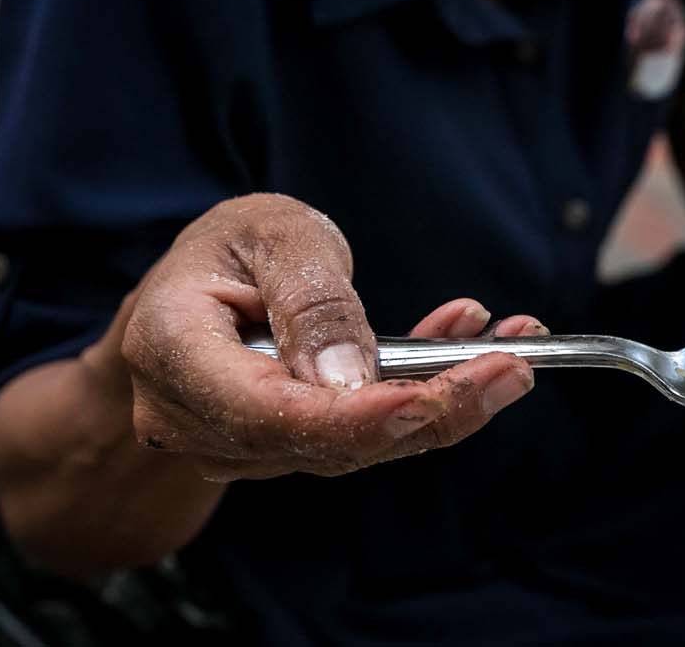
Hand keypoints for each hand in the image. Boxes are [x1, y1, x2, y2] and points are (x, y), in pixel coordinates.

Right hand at [119, 193, 538, 480]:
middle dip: (430, 409)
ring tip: (513, 346)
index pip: (264, 410)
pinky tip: (471, 348)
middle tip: (514, 365)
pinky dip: (422, 392)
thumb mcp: (272, 233)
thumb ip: (311, 299)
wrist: (196, 288)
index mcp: (171, 349)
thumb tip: (350, 379)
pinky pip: (359, 432)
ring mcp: (236, 445)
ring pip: (351, 444)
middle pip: (320, 440)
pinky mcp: (284, 450)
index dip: (354, 417)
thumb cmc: (228, 246)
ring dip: (441, 398)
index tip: (433, 398)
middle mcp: (193, 417)